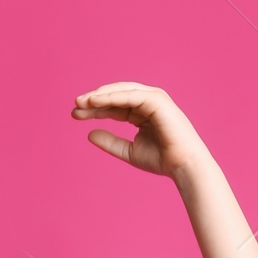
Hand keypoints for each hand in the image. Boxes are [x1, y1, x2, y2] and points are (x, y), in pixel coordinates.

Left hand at [71, 82, 204, 177]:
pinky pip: (130, 95)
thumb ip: (110, 142)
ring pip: (120, 92)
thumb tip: (88, 134)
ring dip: (100, 95)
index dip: (94, 109)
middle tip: (75, 106)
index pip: (113, 106)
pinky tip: (96, 101)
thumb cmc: (161, 160)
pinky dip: (112, 96)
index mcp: (140, 112)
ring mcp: (152, 98)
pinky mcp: (156, 99)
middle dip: (94, 100)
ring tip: (82, 102)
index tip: (75, 115)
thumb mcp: (129, 151)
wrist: (183, 166)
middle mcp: (146, 101)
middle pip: (114, 96)